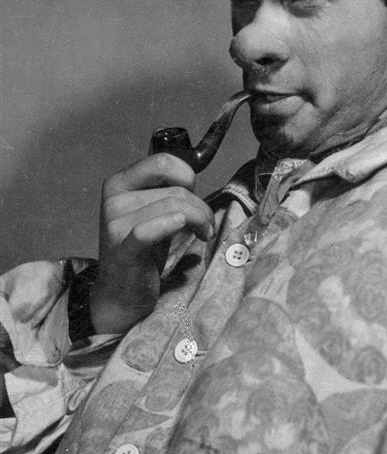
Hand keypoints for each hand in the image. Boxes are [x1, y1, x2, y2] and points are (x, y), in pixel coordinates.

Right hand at [89, 153, 214, 335]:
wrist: (121, 293)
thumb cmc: (142, 249)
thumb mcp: (152, 211)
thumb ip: (166, 190)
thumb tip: (192, 180)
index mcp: (119, 183)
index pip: (162, 161)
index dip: (187, 176)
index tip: (194, 194)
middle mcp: (114, 200)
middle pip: (175, 190)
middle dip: (200, 207)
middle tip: (205, 225)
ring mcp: (115, 225)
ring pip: (174, 208)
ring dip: (199, 220)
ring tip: (202, 234)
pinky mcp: (124, 250)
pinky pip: (150, 230)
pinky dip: (172, 226)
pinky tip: (191, 234)